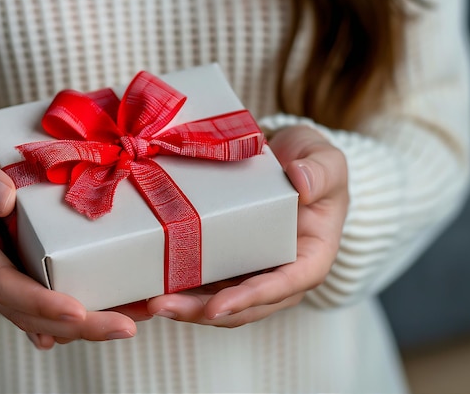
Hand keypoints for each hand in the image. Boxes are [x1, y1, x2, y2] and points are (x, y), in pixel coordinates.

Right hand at [0, 127, 139, 347]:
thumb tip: (3, 199)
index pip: (2, 284)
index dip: (39, 302)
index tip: (77, 312)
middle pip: (28, 310)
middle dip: (77, 325)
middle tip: (125, 328)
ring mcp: (2, 270)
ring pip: (40, 312)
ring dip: (86, 323)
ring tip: (132, 322)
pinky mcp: (19, 266)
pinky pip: (45, 297)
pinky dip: (73, 314)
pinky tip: (103, 323)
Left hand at [146, 125, 348, 326]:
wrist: (284, 158)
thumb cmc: (311, 161)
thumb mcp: (325, 159)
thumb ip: (321, 171)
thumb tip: (302, 183)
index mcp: (309, 258)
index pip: (283, 286)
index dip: (251, 299)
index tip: (217, 307)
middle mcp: (277, 273)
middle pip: (242, 306)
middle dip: (201, 311)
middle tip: (162, 306)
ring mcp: (248, 270)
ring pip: (216, 300)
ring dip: (182, 306)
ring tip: (146, 301)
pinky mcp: (223, 261)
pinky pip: (200, 281)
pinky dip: (175, 287)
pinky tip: (145, 284)